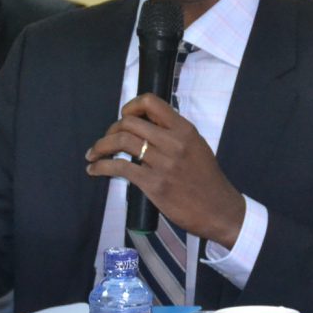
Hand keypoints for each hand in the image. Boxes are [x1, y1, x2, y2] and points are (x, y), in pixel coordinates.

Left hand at [84, 93, 244, 246]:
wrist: (219, 210)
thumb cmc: (206, 179)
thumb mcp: (196, 146)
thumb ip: (174, 134)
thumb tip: (145, 125)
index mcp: (184, 129)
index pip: (150, 102)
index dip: (130, 107)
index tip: (123, 118)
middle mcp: (173, 142)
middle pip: (129, 122)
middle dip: (111, 130)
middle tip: (106, 141)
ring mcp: (163, 163)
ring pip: (121, 141)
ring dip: (100, 147)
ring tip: (93, 154)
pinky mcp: (153, 184)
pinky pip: (119, 167)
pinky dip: (101, 167)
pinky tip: (94, 170)